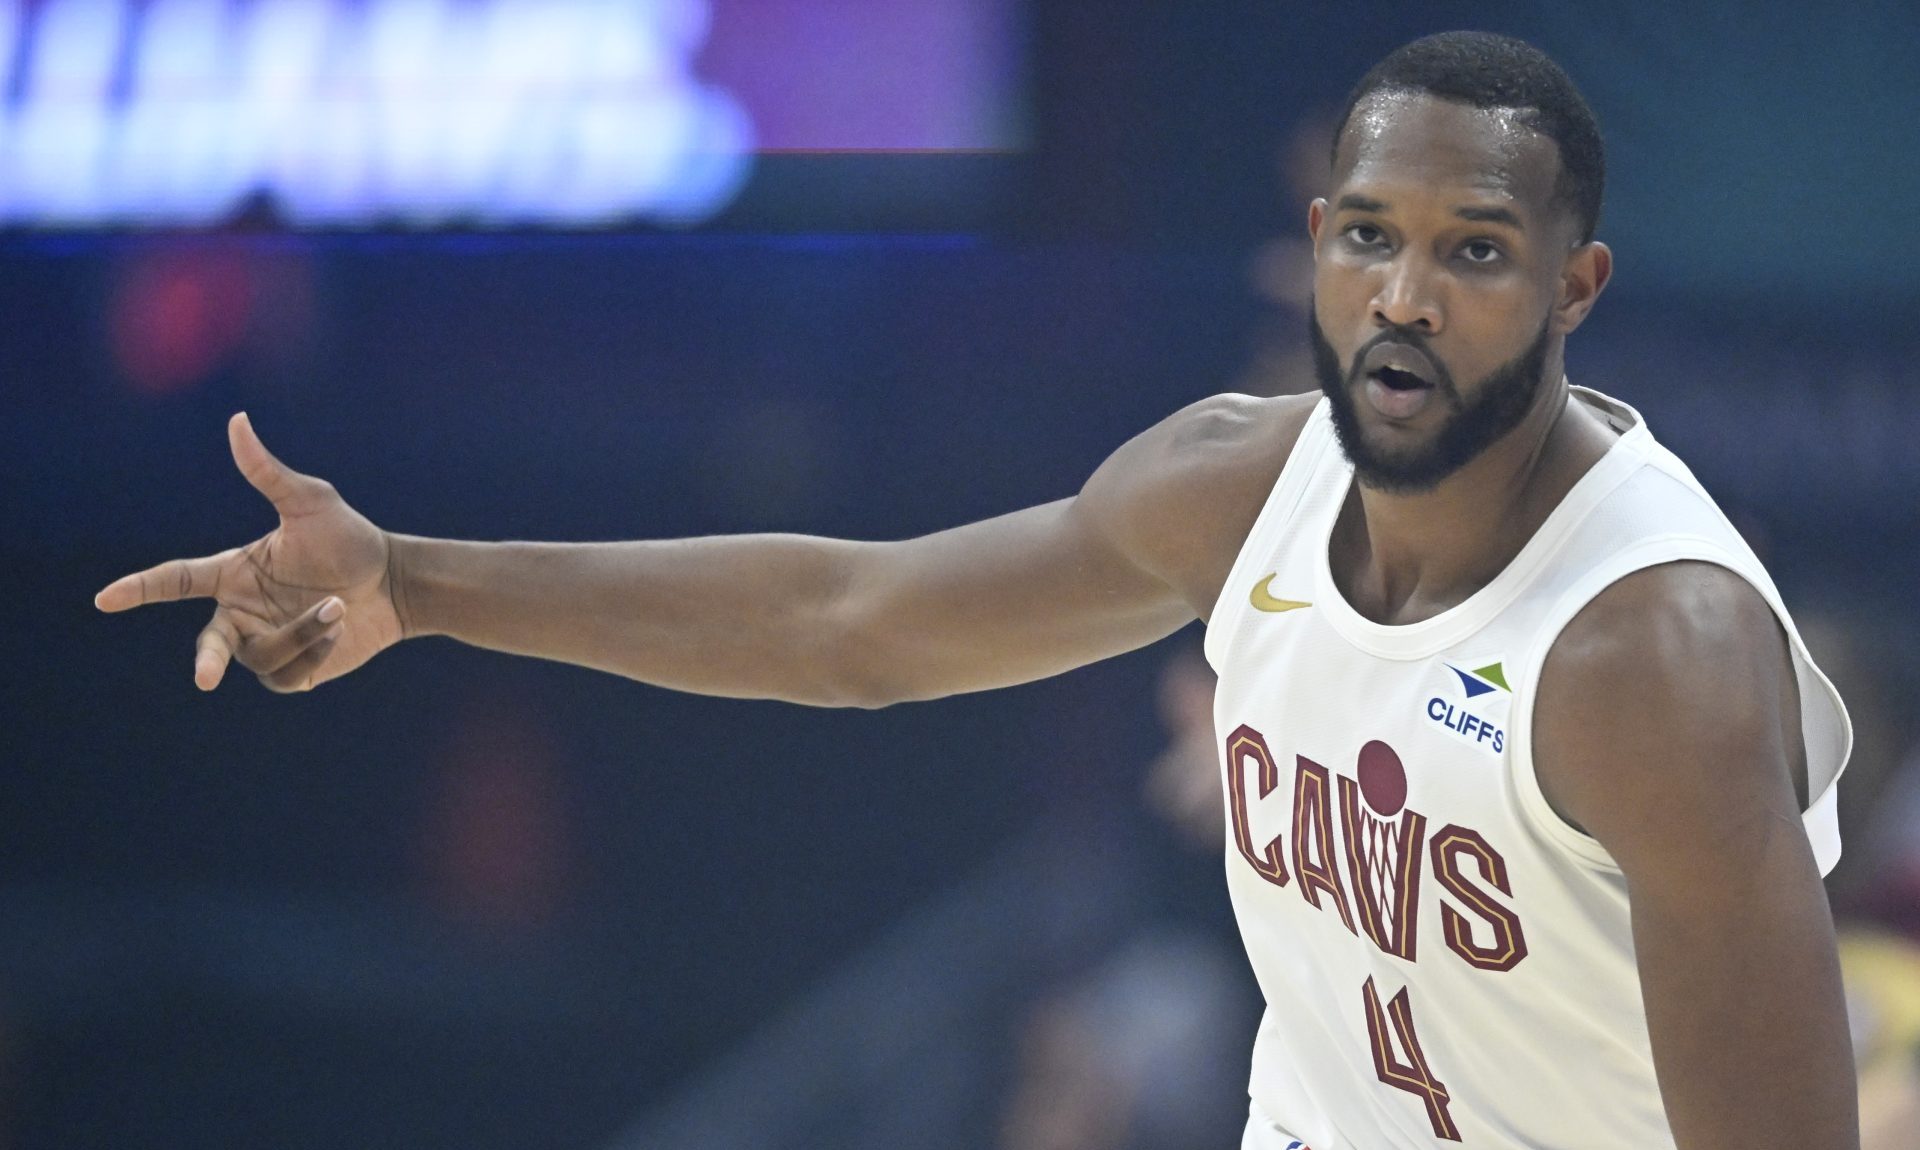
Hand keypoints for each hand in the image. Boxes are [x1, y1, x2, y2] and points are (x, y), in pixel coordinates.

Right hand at [95, 413, 405, 692]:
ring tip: (337, 607)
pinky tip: (340, 628)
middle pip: (211, 642)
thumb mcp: (311, 502)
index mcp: (235, 573)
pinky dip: (315, 648)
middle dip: (207, 659)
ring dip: (303, 630)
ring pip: (262, 655)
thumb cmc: (351, 540)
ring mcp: (267, 643)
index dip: (140, 588)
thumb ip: (268, 471)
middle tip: (204, 677)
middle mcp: (244, 612)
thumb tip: (237, 420)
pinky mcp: (296, 671)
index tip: (104, 600)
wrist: (396, 583)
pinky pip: (289, 672)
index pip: (176, 580)